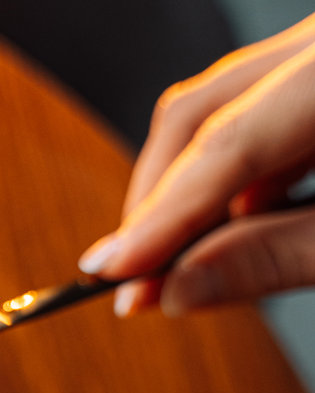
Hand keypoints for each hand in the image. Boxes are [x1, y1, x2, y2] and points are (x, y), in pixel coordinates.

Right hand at [77, 13, 314, 314]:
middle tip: (129, 276)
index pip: (226, 143)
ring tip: (171, 260)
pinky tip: (230, 222)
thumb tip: (176, 288)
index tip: (113, 275)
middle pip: (202, 108)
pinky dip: (235, 170)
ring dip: (188, 184)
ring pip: (221, 103)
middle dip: (157, 196)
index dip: (161, 217)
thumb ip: (278, 257)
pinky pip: (259, 107)